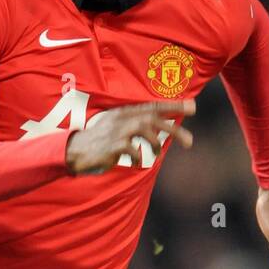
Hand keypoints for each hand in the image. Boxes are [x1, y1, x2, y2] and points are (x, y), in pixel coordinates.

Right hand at [65, 99, 194, 175]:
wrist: (76, 151)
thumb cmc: (101, 140)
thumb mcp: (118, 128)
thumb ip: (137, 125)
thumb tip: (160, 129)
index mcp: (125, 112)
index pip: (153, 106)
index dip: (173, 106)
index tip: (193, 106)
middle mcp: (122, 118)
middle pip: (153, 118)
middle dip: (174, 128)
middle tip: (189, 142)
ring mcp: (117, 131)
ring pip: (145, 130)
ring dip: (155, 144)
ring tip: (157, 155)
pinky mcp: (112, 145)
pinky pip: (132, 149)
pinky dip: (137, 157)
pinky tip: (135, 163)